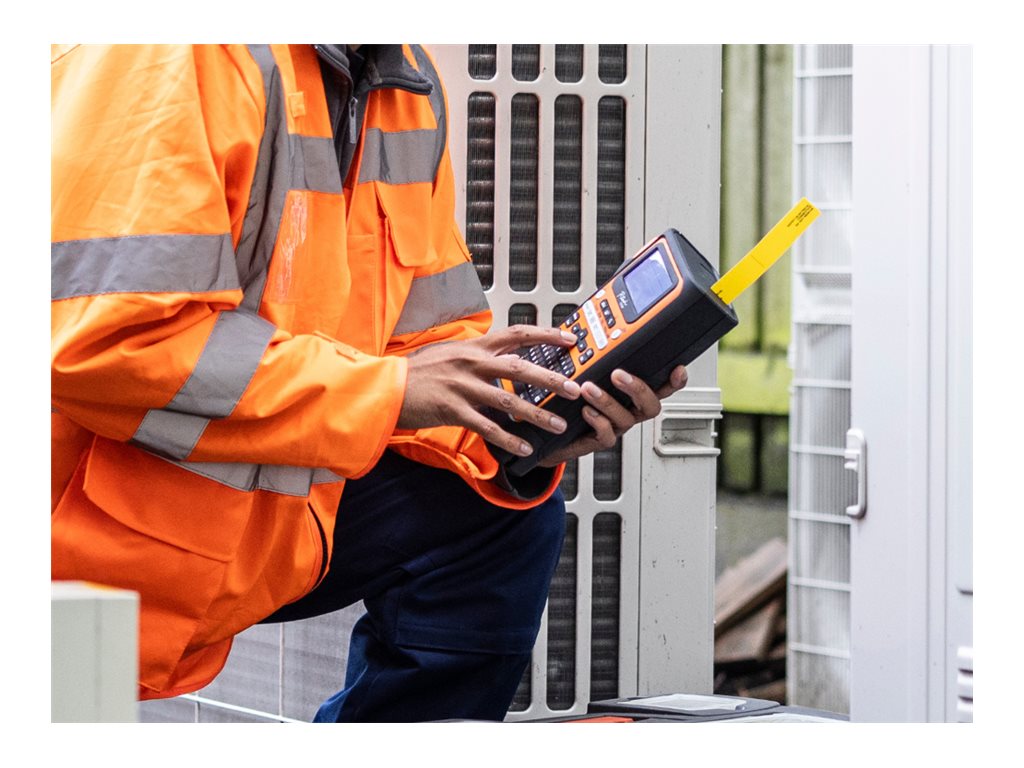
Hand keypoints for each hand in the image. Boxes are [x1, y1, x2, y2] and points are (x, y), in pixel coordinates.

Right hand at [397, 325, 581, 458]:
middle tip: (576, 388)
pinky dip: (509, 439)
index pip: (517, 334)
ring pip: (510, 400)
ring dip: (537, 414)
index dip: (546, 335)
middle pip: (521, 367)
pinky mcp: (453, 410)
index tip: (570, 339)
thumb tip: (499, 358)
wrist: (383, 387)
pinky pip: (488, 427)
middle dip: (552, 379)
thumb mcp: (448, 353)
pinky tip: (525, 448)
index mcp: (473, 347)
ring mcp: (463, 387)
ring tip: (559, 425)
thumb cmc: (415, 372)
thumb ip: (475, 356)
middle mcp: (471, 363)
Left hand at [538, 364, 688, 466]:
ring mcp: (616, 426)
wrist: (553, 430)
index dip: (674, 381)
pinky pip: (607, 435)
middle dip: (638, 388)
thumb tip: (602, 331)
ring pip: (626, 418)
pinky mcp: (599, 440)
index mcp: (632, 394)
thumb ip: (599, 357)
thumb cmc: (573, 399)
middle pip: (651, 405)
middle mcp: (628, 410)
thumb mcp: (587, 372)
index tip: (677, 368)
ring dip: (608, 401)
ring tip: (588, 388)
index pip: (661, 387)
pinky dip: (598, 422)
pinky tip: (586, 410)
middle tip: (618, 374)